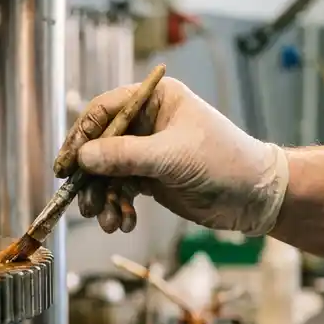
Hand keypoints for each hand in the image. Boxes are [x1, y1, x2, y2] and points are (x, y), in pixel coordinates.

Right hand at [54, 77, 288, 235]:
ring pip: (108, 172)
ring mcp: (147, 151)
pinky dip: (118, 207)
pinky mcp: (151, 178)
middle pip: (100, 145)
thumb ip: (125, 156)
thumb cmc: (223, 162)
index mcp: (155, 100)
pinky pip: (121, 190)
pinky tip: (124, 223)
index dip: (81, 137)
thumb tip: (83, 158)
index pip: (104, 111)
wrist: (255, 196)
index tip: (67, 165)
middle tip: (83, 203)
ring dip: (103, 198)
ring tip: (107, 222)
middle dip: (91, 177)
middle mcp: (148, 122)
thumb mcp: (171, 157)